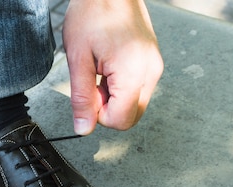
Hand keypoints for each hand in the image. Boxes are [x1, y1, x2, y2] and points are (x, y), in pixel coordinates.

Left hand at [63, 0, 163, 133]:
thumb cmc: (93, 13)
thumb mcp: (78, 59)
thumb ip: (81, 98)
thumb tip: (83, 128)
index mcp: (134, 72)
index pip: (121, 120)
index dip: (99, 116)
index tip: (88, 97)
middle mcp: (150, 71)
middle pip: (131, 116)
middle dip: (108, 108)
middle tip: (93, 83)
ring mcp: (154, 65)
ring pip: (134, 103)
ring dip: (114, 96)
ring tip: (101, 70)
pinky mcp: (152, 61)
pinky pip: (138, 88)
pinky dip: (121, 85)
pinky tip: (109, 66)